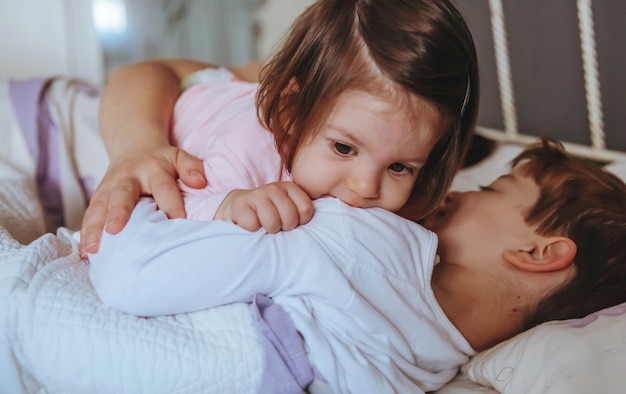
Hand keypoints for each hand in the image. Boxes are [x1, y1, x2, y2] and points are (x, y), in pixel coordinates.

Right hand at [79, 146, 205, 256]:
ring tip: (93, 250)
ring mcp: (109, 187)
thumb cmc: (162, 160)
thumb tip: (200, 182)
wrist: (133, 145)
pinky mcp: (98, 197)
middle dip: (118, 212)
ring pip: (100, 206)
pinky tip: (85, 253)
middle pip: (122, 194)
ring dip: (95, 227)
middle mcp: (128, 177)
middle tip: (115, 230)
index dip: (171, 204)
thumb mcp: (179, 156)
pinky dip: (85, 233)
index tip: (176, 223)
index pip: (163, 187)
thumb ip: (191, 167)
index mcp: (153, 169)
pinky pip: (89, 215)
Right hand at [215, 182, 313, 232]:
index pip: (306, 210)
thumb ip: (303, 213)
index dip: (300, 222)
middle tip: (276, 225)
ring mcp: (257, 194)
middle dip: (283, 227)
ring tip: (264, 226)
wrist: (238, 209)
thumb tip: (329, 223)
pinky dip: (252, 230)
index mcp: (290, 188)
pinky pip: (253, 226)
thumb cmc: (269, 214)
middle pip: (290, 218)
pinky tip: (250, 225)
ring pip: (272, 223)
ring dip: (268, 230)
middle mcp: (275, 188)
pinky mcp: (241, 204)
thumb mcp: (288, 210)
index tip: (291, 222)